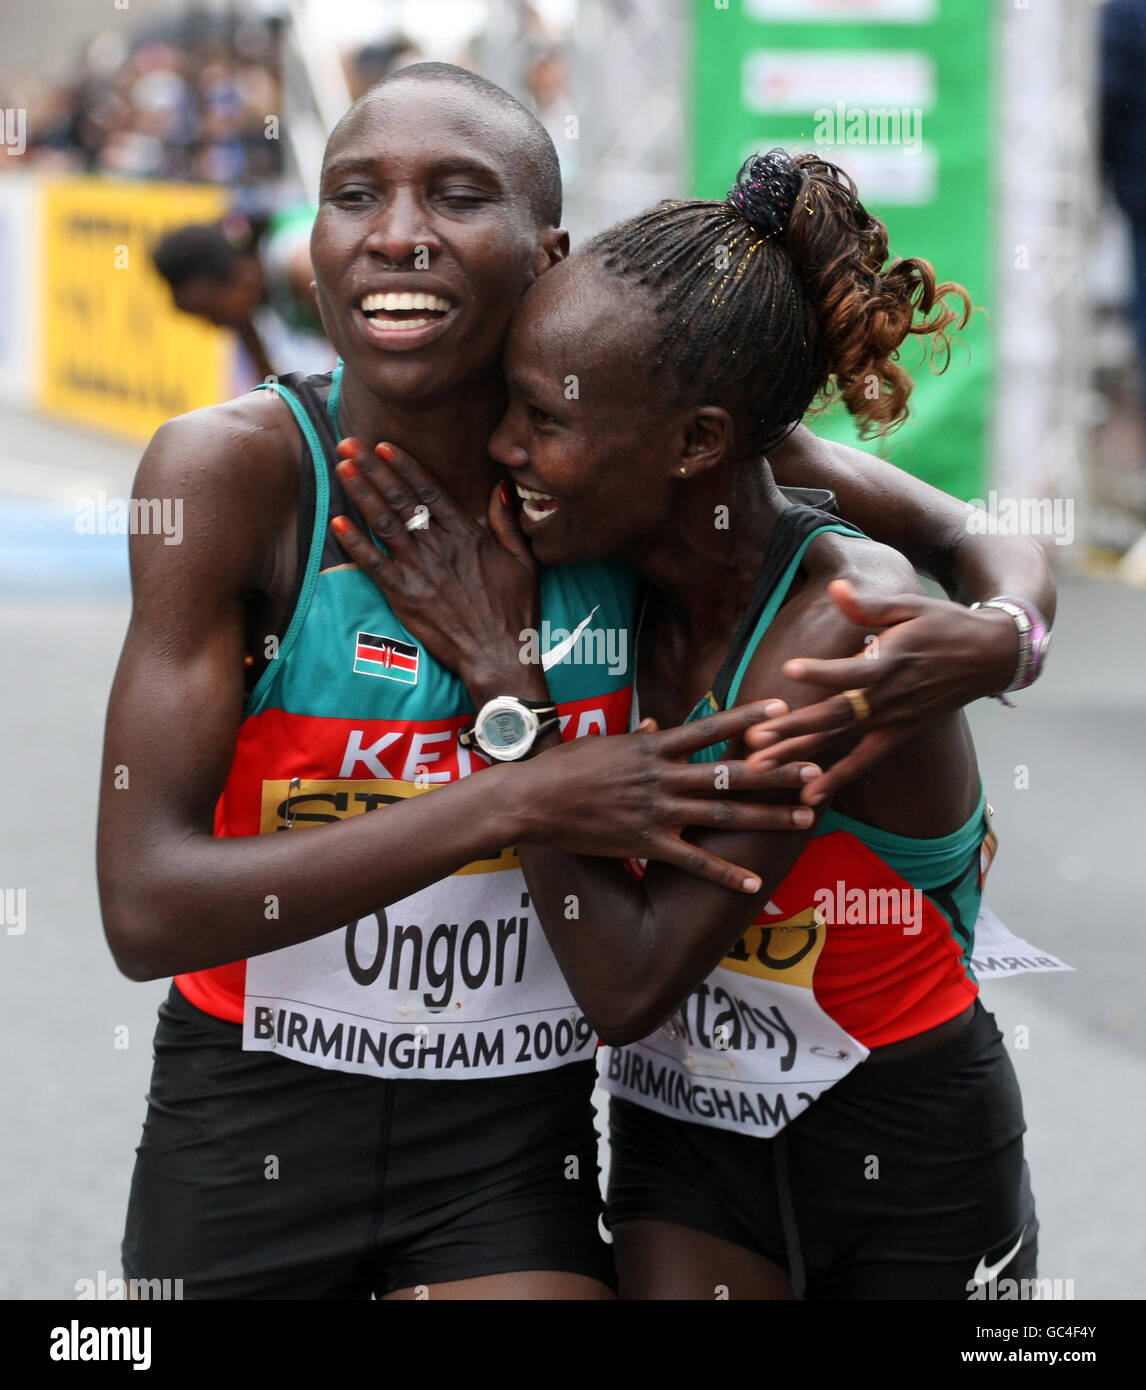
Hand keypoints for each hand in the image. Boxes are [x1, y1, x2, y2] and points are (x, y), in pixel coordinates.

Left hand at [330, 439, 540, 693]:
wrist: (498, 654)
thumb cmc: (515, 611)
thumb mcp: (525, 562)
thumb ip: (508, 523)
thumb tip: (501, 487)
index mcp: (468, 535)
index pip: (430, 491)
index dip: (404, 466)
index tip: (383, 446)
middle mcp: (440, 546)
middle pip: (401, 499)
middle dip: (373, 469)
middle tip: (349, 444)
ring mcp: (420, 570)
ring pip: (385, 523)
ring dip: (361, 493)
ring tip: (342, 469)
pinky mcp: (405, 595)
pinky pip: (374, 564)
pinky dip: (355, 543)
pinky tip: (337, 522)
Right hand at [519, 702, 822, 891]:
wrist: (531, 800)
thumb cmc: (564, 767)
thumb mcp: (603, 742)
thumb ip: (639, 738)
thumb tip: (661, 727)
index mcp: (654, 748)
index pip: (711, 727)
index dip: (748, 717)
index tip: (782, 708)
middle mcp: (663, 777)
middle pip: (731, 772)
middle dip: (777, 772)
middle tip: (815, 770)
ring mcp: (657, 811)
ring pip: (723, 814)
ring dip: (767, 817)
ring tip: (804, 820)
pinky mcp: (645, 843)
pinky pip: (694, 861)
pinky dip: (725, 872)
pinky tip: (753, 882)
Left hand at [743, 578, 1019, 802]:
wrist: (990, 656)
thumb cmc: (945, 624)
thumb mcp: (912, 605)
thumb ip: (871, 605)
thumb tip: (836, 587)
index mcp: (893, 659)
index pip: (853, 670)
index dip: (822, 671)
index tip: (788, 668)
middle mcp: (891, 695)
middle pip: (836, 714)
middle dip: (793, 728)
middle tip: (754, 739)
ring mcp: (895, 719)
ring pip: (840, 740)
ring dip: (799, 755)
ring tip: (760, 768)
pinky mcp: (899, 733)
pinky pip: (864, 761)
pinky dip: (837, 779)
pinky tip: (807, 797)